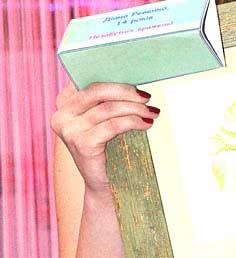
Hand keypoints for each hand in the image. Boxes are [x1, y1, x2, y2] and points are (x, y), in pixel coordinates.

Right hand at [50, 80, 158, 194]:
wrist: (105, 183)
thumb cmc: (109, 145)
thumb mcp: (105, 117)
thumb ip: (109, 97)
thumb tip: (133, 77)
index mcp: (64, 102)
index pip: (86, 78)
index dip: (111, 74)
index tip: (134, 76)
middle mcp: (61, 114)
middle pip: (96, 90)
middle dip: (125, 91)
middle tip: (146, 96)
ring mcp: (69, 130)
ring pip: (107, 108)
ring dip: (134, 108)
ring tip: (152, 112)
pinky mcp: (81, 144)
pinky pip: (112, 125)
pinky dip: (133, 122)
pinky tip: (146, 124)